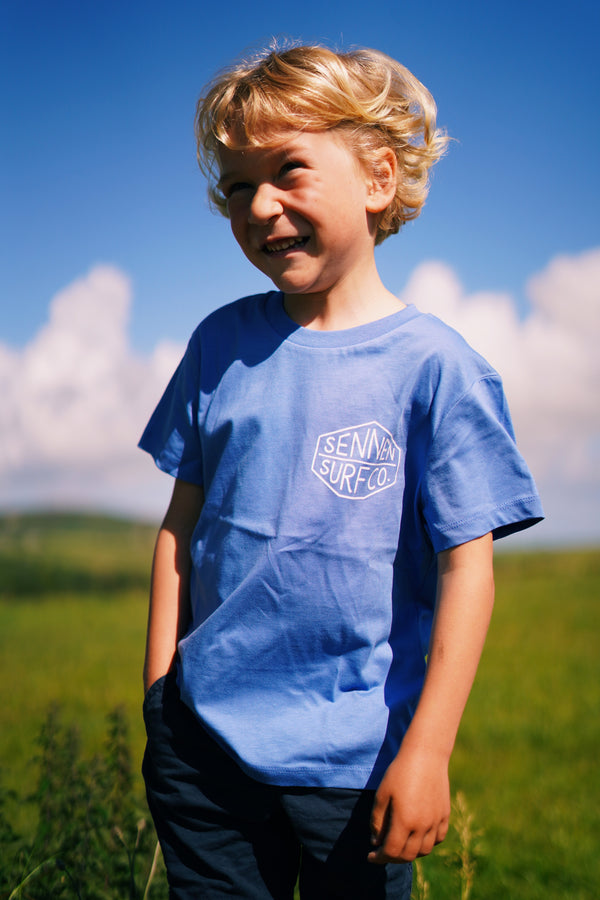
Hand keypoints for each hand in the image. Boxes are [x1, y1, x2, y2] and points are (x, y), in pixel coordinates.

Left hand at [368, 738, 450, 863]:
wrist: (426, 754)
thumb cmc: (400, 772)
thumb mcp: (382, 794)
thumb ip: (377, 821)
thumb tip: (376, 842)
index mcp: (405, 821)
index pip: (391, 851)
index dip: (379, 857)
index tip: (370, 855)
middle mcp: (422, 825)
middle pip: (408, 855)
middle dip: (393, 857)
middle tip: (383, 851)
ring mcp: (436, 821)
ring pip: (424, 850)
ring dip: (410, 853)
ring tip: (400, 844)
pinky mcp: (444, 815)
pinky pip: (438, 839)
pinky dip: (427, 843)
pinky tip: (418, 836)